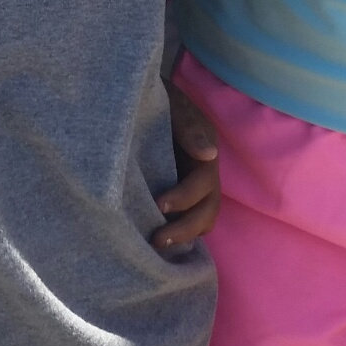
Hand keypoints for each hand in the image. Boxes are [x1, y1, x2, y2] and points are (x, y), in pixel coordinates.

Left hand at [152, 77, 221, 251]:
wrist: (136, 100)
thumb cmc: (156, 100)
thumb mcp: (172, 104)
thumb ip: (188, 126)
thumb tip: (209, 155)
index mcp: (204, 152)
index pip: (204, 183)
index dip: (185, 197)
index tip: (159, 204)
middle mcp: (202, 173)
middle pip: (208, 210)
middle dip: (186, 228)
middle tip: (157, 239)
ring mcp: (190, 185)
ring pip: (200, 220)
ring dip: (183, 236)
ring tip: (155, 245)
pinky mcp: (174, 194)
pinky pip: (183, 220)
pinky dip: (176, 233)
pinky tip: (152, 243)